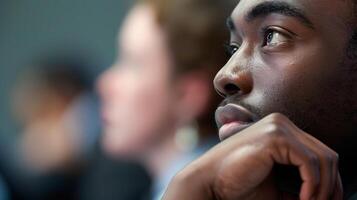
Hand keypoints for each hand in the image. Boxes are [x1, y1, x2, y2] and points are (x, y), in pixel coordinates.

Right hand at [163, 113, 342, 199]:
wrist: (210, 183)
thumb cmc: (239, 186)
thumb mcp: (278, 188)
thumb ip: (302, 188)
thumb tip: (329, 198)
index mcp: (281, 130)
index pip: (320, 153)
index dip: (330, 181)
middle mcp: (281, 123)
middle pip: (327, 155)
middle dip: (332, 186)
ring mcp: (278, 126)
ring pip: (323, 159)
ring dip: (323, 189)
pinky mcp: (275, 136)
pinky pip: (310, 163)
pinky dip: (313, 185)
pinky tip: (304, 199)